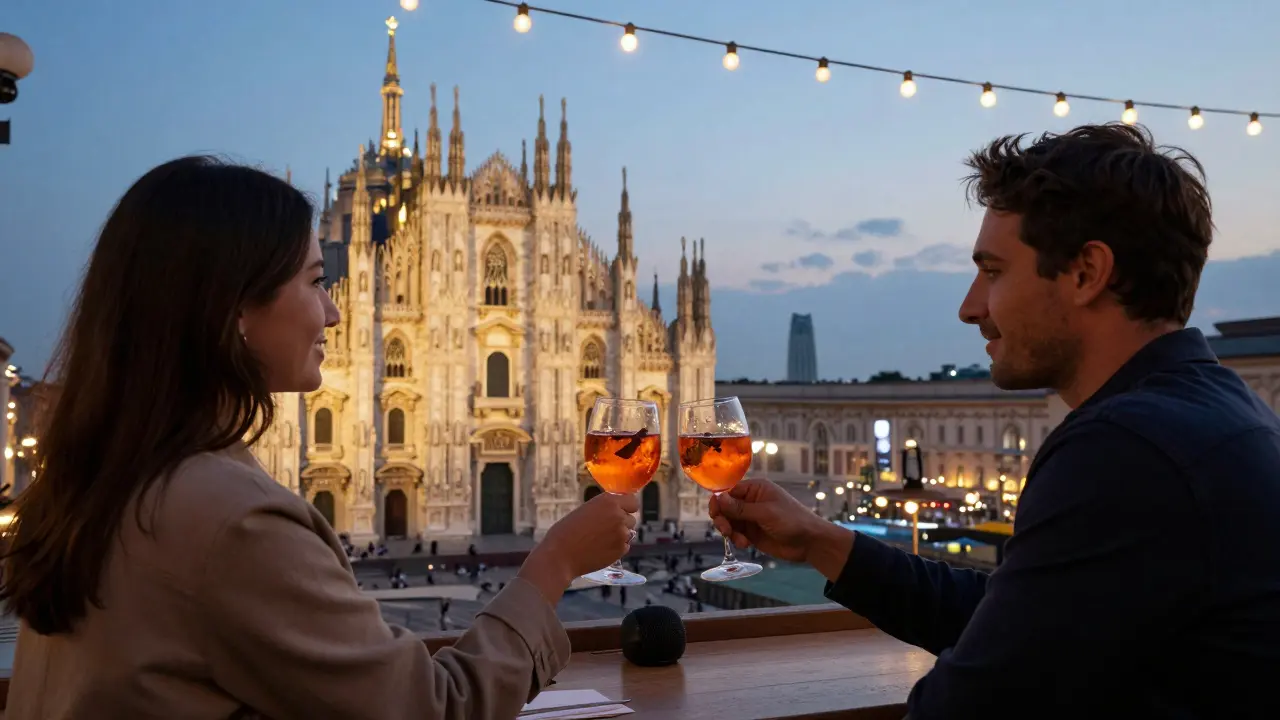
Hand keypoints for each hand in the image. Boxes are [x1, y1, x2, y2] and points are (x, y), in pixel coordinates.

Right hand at [519, 492, 638, 602]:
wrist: (560, 555)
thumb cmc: (566, 531)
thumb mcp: (585, 510)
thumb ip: (603, 509)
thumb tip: (616, 510)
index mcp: (608, 501)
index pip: (632, 502)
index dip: (626, 508)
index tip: (620, 512)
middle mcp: (618, 515)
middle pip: (631, 518)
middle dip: (622, 523)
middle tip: (605, 529)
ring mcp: (621, 534)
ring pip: (629, 533)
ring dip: (619, 536)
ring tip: (600, 541)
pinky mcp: (620, 550)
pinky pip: (625, 546)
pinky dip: (616, 548)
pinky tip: (601, 550)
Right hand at [709, 478, 833, 564]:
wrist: (809, 542)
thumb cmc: (791, 520)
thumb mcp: (765, 513)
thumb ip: (740, 508)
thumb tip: (718, 497)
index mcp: (755, 489)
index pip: (728, 491)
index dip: (719, 501)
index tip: (716, 514)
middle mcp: (750, 501)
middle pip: (725, 507)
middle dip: (722, 519)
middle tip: (726, 531)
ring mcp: (750, 518)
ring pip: (728, 522)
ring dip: (729, 532)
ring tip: (740, 541)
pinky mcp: (751, 533)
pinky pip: (735, 534)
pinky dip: (736, 540)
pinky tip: (745, 545)